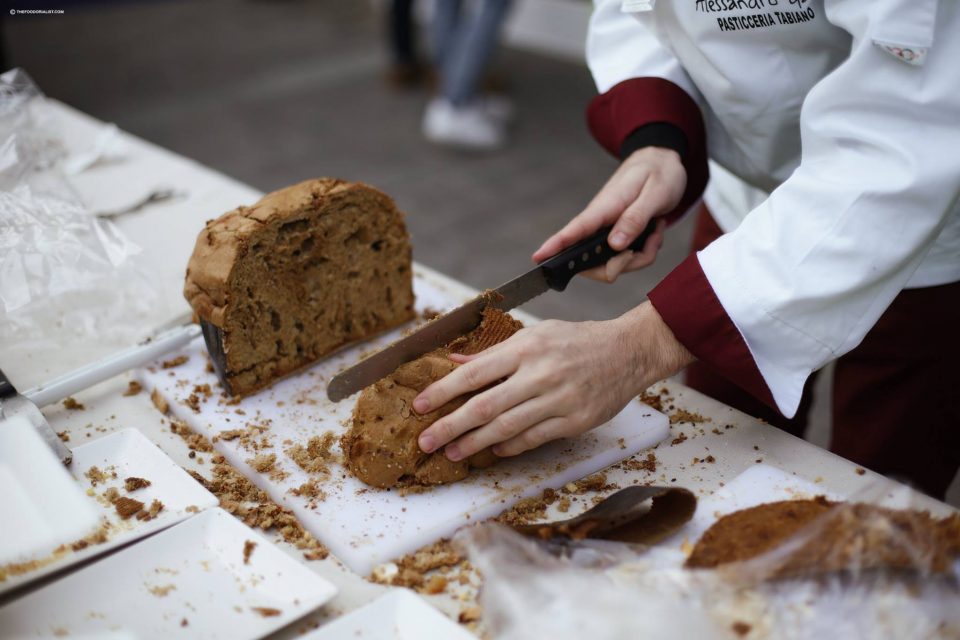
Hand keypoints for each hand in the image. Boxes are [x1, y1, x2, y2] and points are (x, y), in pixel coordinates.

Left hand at [413, 302, 694, 459]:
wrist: (629, 351)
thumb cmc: (579, 340)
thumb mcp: (537, 334)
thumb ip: (496, 352)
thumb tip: (456, 362)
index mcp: (526, 348)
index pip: (474, 373)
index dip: (443, 391)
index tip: (420, 406)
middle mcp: (540, 374)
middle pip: (484, 406)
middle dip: (450, 426)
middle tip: (425, 441)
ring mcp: (558, 400)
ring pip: (506, 428)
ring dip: (474, 443)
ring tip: (452, 452)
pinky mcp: (574, 421)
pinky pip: (533, 439)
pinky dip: (509, 447)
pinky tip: (492, 450)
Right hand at [532, 147, 684, 282]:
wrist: (662, 161)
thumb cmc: (659, 173)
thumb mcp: (656, 193)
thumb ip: (635, 218)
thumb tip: (615, 245)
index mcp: (606, 206)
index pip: (576, 229)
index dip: (556, 245)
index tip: (538, 258)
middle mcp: (601, 222)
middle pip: (594, 262)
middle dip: (623, 264)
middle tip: (650, 243)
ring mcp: (606, 231)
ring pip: (613, 264)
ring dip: (639, 256)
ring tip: (655, 232)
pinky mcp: (615, 237)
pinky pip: (625, 259)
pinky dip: (643, 252)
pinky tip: (654, 233)